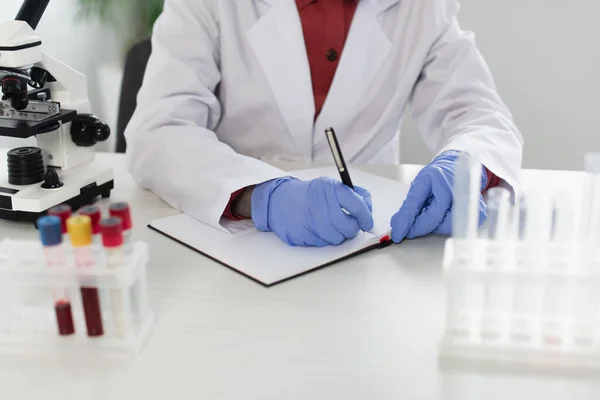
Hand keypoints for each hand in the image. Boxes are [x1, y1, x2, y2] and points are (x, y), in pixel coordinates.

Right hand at [252, 177, 373, 246]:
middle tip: (349, 225)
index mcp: (330, 189)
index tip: (366, 222)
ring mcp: (310, 221)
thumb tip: (368, 211)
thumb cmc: (310, 194)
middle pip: (348, 227)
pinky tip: (317, 228)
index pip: (357, 206)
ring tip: (330, 225)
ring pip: (337, 239)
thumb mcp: (331, 186)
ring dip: (338, 235)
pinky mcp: (302, 235)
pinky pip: (322, 243)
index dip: (366, 217)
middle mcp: (320, 204)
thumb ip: (353, 195)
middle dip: (352, 229)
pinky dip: (323, 239)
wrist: (279, 200)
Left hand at [390, 151, 486, 242]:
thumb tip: (398, 227)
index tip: (398, 234)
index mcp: (443, 183)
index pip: (428, 215)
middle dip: (421, 225)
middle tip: (414, 220)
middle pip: (437, 223)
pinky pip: (457, 227)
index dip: (411, 226)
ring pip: (446, 227)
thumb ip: (409, 206)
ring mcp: (472, 204)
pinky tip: (442, 213)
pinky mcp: (478, 213)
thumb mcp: (419, 184)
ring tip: (431, 210)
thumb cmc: (438, 175)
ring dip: (434, 224)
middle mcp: (461, 193)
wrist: (456, 167)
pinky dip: (445, 223)